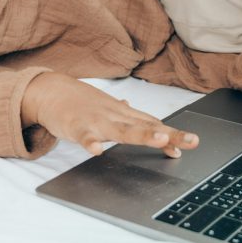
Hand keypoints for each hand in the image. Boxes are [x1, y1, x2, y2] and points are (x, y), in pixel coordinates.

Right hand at [22, 72, 197, 156]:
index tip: (189, 144)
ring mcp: (96, 120)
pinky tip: (96, 152)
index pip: (152, 123)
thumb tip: (143, 115)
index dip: (171, 134)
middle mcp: (115, 116)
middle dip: (169, 134)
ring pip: (121, 129)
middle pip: (146, 126)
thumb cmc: (81, 102)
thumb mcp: (108, 108)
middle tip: (191, 140)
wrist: (50, 91)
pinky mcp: (75, 126)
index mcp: (123, 114)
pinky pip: (84, 136)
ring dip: (141, 135)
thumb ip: (127, 116)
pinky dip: (90, 143)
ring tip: (160, 139)